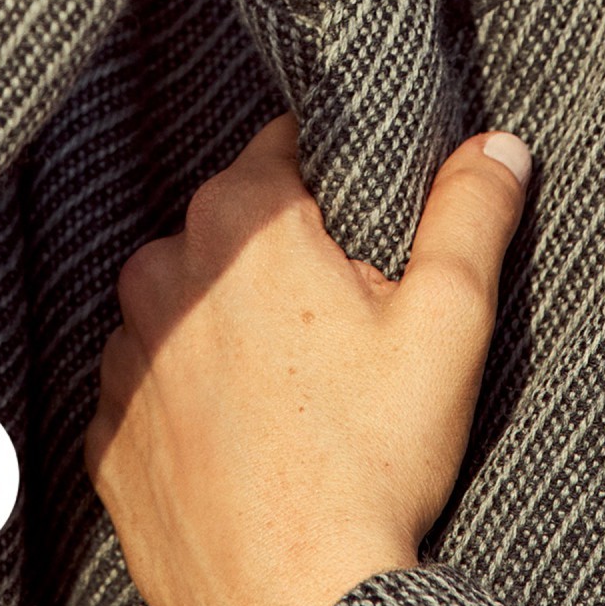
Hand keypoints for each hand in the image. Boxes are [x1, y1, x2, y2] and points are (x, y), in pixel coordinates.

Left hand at [84, 111, 531, 605]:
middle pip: (232, 230)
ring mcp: (124, 360)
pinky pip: (155, 388)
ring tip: (299, 393)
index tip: (363, 239)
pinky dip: (194, 399)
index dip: (330, 186)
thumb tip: (499, 143)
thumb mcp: (447, 321)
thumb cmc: (371, 462)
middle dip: (283, 262)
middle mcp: (160, 274)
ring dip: (230, 327)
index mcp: (238, 222)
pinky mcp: (105, 437)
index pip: (281, 150)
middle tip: (345, 329)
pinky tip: (250, 439)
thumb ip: (471, 212)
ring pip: (187, 306)